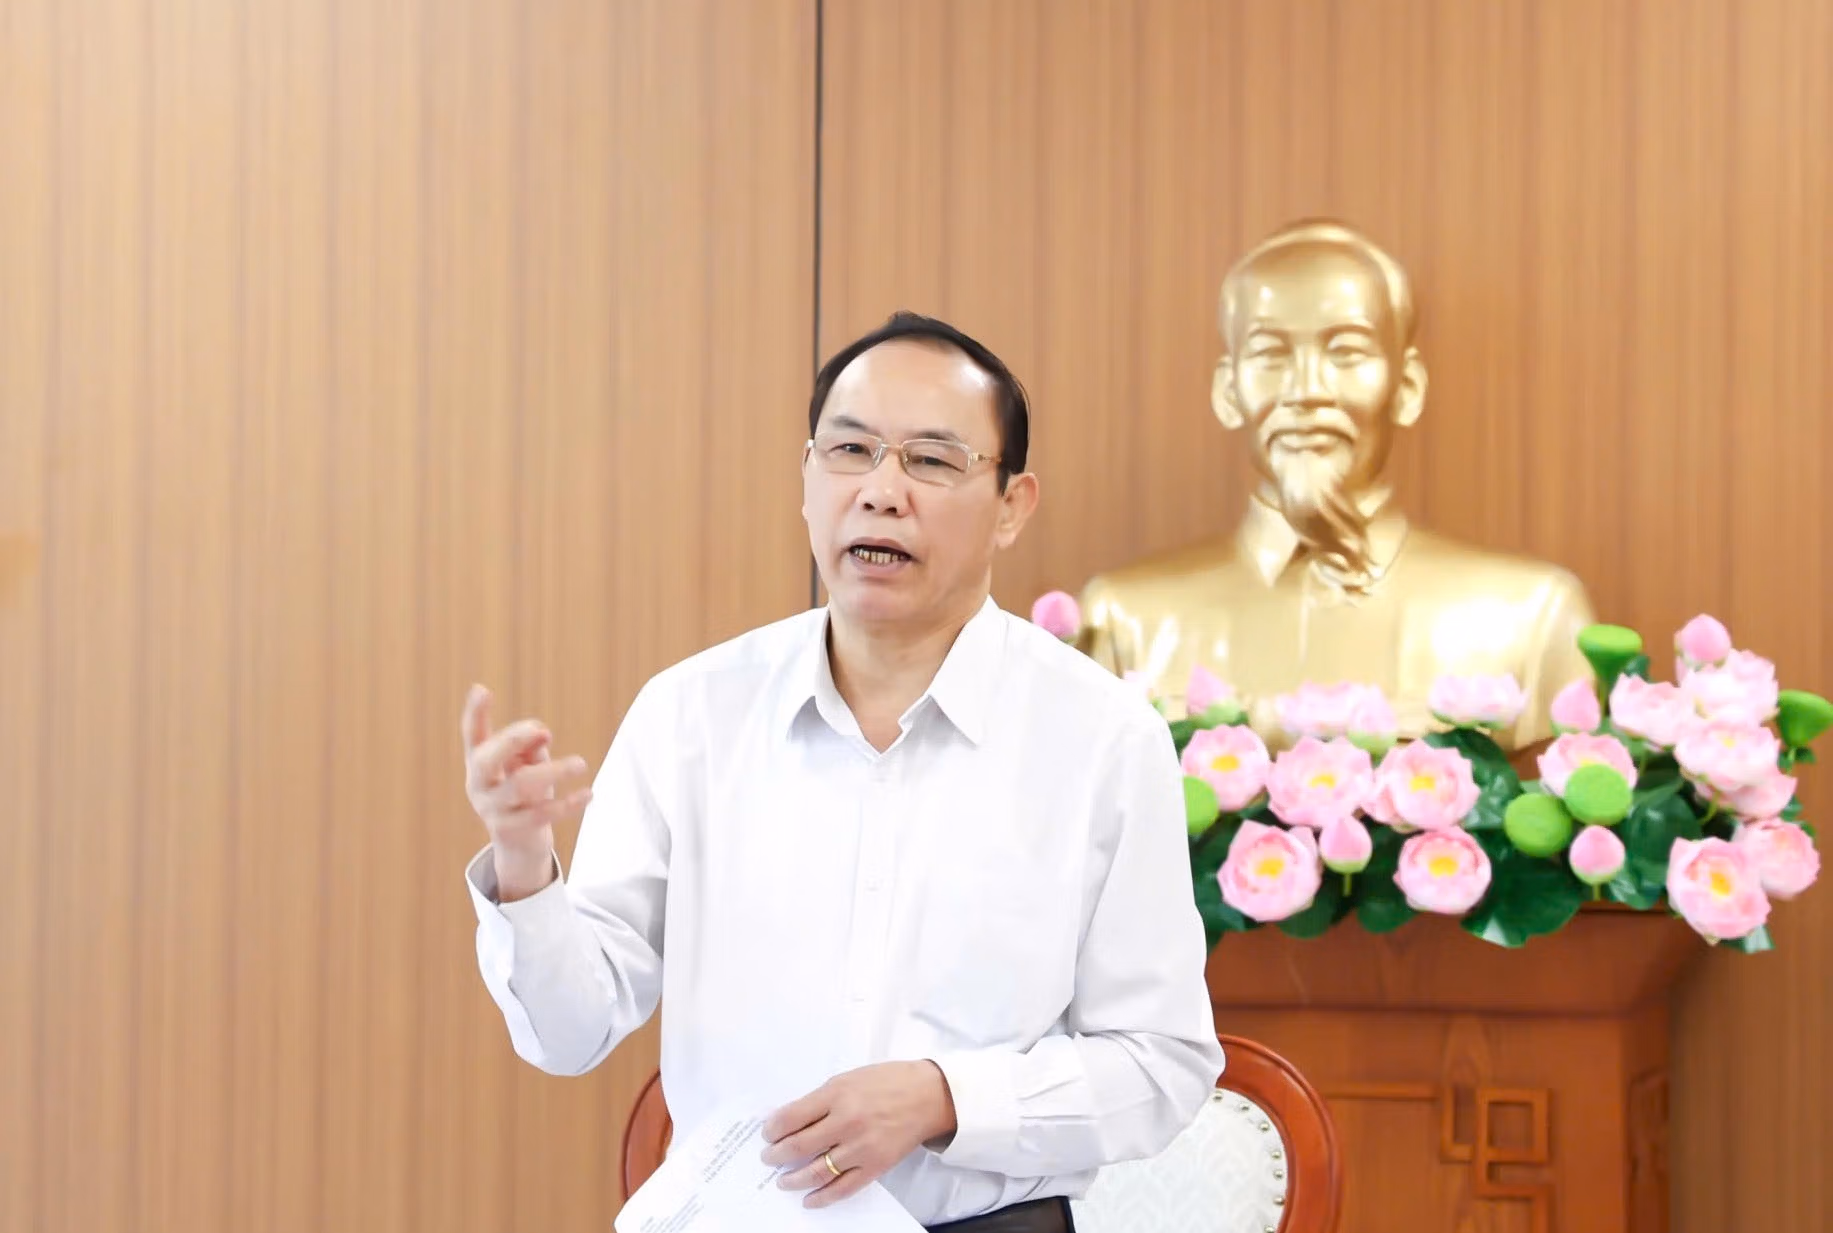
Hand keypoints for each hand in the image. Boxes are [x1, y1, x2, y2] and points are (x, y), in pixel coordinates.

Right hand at [461, 683, 592, 899]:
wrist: (518, 846)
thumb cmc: (524, 793)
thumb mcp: (526, 766)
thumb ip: (531, 748)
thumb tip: (542, 733)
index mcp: (479, 763)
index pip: (473, 735)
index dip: (475, 713)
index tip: (481, 689)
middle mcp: (478, 785)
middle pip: (486, 759)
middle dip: (512, 740)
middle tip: (543, 730)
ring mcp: (491, 809)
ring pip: (520, 785)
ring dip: (553, 771)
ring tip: (581, 764)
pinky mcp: (512, 830)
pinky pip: (541, 813)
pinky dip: (568, 803)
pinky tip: (588, 794)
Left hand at [760, 1061, 956, 1207]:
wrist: (927, 1097)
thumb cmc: (887, 1082)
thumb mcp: (848, 1079)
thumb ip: (820, 1100)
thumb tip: (790, 1119)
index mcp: (837, 1095)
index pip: (792, 1117)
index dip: (773, 1129)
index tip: (767, 1133)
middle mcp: (847, 1122)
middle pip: (799, 1146)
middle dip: (776, 1155)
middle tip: (768, 1157)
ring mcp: (861, 1148)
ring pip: (816, 1172)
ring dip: (793, 1179)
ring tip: (782, 1181)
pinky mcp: (875, 1166)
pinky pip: (843, 1188)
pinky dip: (822, 1197)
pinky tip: (809, 1199)